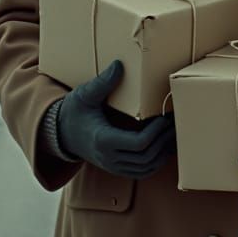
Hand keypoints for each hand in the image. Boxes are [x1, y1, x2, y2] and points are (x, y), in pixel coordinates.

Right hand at [57, 59, 175, 178]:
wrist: (62, 134)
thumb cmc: (74, 112)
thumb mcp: (85, 95)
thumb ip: (102, 82)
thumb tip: (119, 65)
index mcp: (103, 140)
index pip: (138, 144)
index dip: (156, 132)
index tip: (164, 117)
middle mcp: (109, 157)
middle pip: (146, 157)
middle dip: (164, 140)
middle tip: (175, 121)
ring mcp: (114, 166)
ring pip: (146, 168)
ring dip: (163, 152)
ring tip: (172, 132)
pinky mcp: (117, 168)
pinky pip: (142, 171)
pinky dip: (156, 161)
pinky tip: (164, 146)